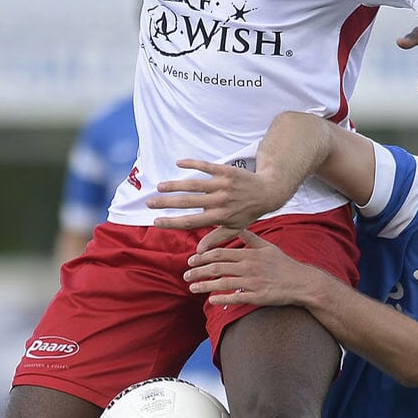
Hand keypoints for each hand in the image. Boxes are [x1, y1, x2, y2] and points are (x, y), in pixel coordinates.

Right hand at [148, 159, 293, 251]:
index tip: (156, 222)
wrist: (268, 191)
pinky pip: (207, 166)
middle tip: (149, 202)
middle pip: (189, 203)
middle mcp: (220, 202)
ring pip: (195, 185)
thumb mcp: (234, 229)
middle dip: (167, 203)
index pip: (192, 221)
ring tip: (159, 186)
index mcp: (220, 217)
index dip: (173, 222)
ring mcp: (223, 185)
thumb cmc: (248, 212)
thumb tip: (197, 253)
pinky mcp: (226, 171)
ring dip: (175, 185)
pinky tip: (178, 163)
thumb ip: (215, 239)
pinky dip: (192, 163)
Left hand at [183, 231, 323, 307]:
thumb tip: (238, 228)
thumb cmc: (283, 264)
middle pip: (217, 268)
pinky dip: (222, 299)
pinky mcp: (258, 296)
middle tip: (186, 275)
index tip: (192, 260)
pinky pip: (236, 297)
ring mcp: (253, 282)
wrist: (301, 282)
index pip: (221, 254)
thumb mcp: (268, 246)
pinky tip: (211, 300)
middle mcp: (248, 267)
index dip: (204, 257)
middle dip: (198, 271)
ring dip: (205, 286)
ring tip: (192, 288)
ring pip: (223, 283)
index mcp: (249, 254)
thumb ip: (251, 238)